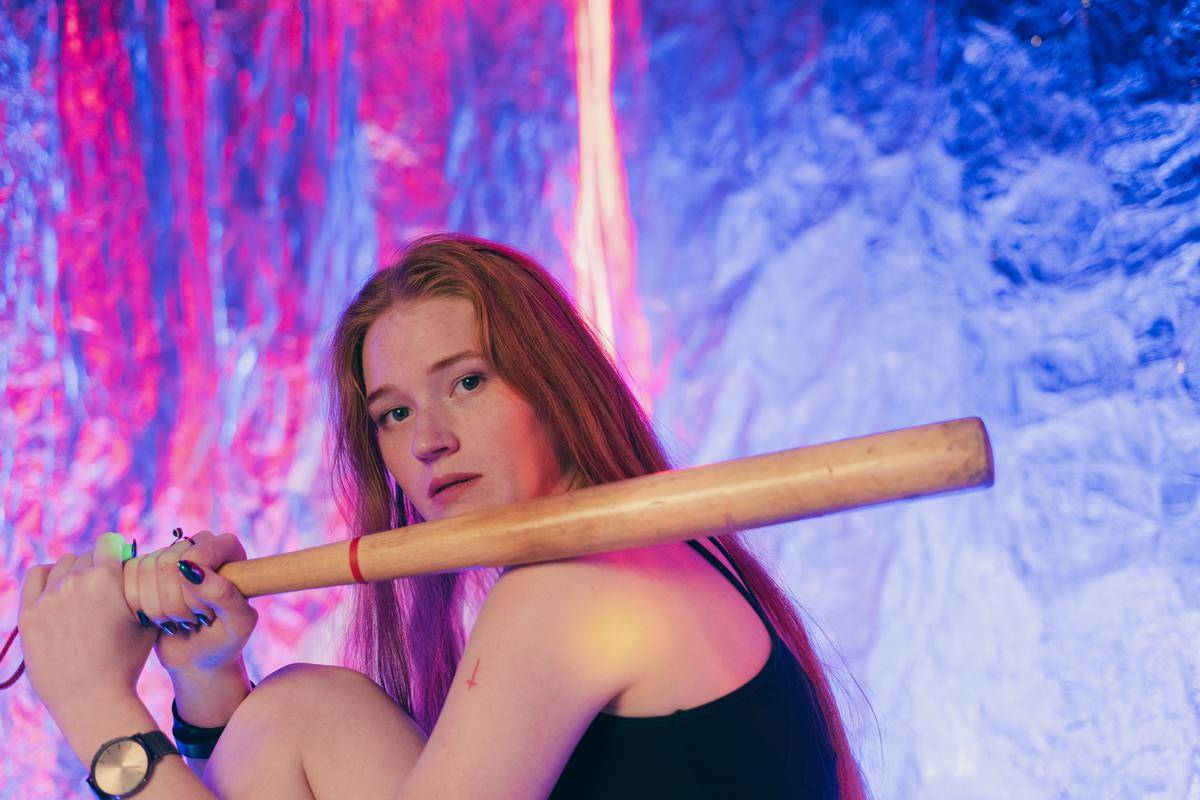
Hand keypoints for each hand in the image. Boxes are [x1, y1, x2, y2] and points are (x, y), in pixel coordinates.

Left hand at [18, 533, 156, 719]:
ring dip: (74, 572)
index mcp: (107, 578)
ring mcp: (48, 597)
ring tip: (82, 595)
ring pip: (62, 565)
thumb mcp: (147, 618)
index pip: (110, 542)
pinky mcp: (29, 614)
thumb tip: (140, 566)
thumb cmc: (126, 661)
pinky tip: (57, 590)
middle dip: (98, 567)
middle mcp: (75, 581)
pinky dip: (48, 577)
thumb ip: (141, 587)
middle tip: (104, 591)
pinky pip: (35, 577)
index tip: (120, 564)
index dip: (118, 552)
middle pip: (86, 556)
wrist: (92, 698)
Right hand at [124, 530, 257, 677]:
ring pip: (145, 569)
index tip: (208, 611)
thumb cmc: (225, 639)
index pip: (198, 553)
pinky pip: (126, 577)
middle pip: (167, 562)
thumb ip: (224, 594)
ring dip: (159, 607)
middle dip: (177, 603)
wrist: (199, 657)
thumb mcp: (238, 623)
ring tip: (181, 620)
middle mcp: (197, 545)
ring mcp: (168, 556)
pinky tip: (160, 619)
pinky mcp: (144, 571)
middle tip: (195, 619)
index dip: (195, 587)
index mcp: (227, 548)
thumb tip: (191, 569)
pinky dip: (140, 606)